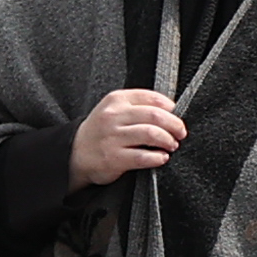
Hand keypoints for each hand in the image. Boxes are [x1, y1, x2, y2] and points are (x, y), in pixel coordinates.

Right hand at [69, 86, 184, 184]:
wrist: (75, 152)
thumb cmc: (102, 130)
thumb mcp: (114, 109)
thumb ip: (137, 106)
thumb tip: (172, 111)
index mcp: (116, 100)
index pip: (152, 98)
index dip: (171, 108)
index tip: (177, 116)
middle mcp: (114, 116)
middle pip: (156, 116)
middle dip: (175, 125)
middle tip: (181, 133)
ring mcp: (113, 137)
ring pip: (152, 134)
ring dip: (168, 141)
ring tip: (172, 146)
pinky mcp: (113, 158)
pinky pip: (143, 157)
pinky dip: (158, 158)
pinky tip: (161, 158)